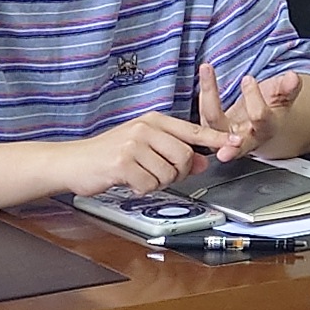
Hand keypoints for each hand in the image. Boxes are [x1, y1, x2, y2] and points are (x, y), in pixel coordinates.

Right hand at [74, 105, 220, 196]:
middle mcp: (145, 128)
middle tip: (158, 174)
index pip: (192, 130)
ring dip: (158, 182)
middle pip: (184, 156)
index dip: (216, 138)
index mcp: (153, 121)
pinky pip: (150, 184)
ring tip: (140, 176)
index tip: (235, 142)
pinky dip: (142, 188)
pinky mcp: (123, 163)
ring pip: (169, 173)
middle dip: (178, 173)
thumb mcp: (144, 148)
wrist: (74, 161)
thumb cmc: (109, 155)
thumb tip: (204, 160)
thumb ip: (174, 152)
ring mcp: (134, 144)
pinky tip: (129, 181)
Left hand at [198, 61, 309, 160]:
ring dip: (208, 94)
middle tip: (222, 135)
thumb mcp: (284, 97)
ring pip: (211, 121)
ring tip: (207, 68)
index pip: (259, 118)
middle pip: (232, 138)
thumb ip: (289, 88)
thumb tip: (293, 78)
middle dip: (227, 136)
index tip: (248, 78)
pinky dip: (203, 94)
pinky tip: (205, 74)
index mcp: (265, 131)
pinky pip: (203, 114)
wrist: (261, 121)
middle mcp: (244, 139)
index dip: (254, 97)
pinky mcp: (211, 129)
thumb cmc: (273, 108)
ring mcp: (224, 136)